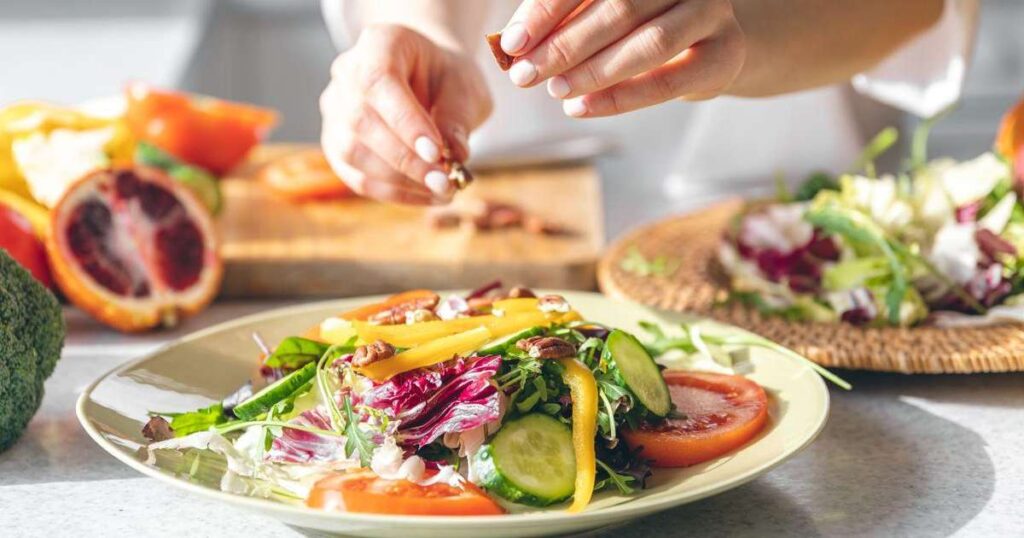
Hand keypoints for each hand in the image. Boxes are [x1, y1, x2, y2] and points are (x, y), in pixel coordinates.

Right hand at [320, 25, 491, 203]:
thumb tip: (456, 154)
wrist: (429, 81)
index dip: (405, 121)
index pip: (378, 80)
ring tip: (442, 191)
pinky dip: (394, 193)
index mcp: (378, 44)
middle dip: (405, 159)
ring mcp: (335, 111)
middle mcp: (346, 74)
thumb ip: (458, 116)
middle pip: (360, 120)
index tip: (437, 153)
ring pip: (352, 153)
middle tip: (444, 182)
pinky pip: (357, 176)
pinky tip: (426, 196)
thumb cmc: (446, 79)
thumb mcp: (464, 86)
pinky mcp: (337, 147)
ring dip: (399, 180)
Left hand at [498, 0, 744, 116]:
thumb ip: (564, 21)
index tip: (511, 42)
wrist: (711, 43)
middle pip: (619, 7)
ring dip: (592, 71)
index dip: (546, 10)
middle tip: (524, 74)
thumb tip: (514, 45)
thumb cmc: (641, 24)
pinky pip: (666, 81)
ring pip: (647, 44)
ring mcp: (710, 12)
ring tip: (553, 89)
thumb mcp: (602, 13)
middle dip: (563, 45)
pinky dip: (618, 98)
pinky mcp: (724, 54)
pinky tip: (580, 107)